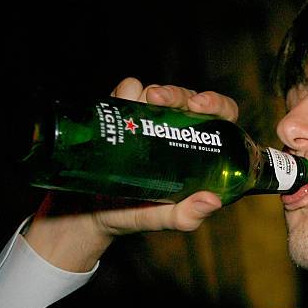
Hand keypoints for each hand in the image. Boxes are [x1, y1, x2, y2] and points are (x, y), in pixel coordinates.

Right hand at [24, 77, 239, 271]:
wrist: (86, 212)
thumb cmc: (133, 214)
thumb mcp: (162, 219)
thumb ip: (187, 215)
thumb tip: (214, 201)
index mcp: (198, 149)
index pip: (220, 117)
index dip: (217, 103)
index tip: (200, 106)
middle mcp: (178, 130)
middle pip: (189, 99)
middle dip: (177, 94)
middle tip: (160, 100)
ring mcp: (150, 119)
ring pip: (160, 91)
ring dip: (154, 92)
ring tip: (142, 104)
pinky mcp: (124, 113)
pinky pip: (129, 89)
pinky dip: (128, 90)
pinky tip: (124, 102)